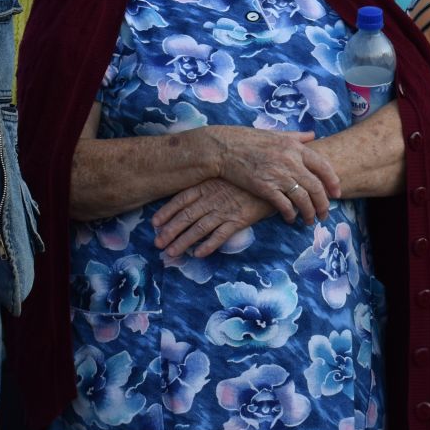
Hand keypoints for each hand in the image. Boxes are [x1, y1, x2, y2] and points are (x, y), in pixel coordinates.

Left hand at [152, 180, 278, 257]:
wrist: (274, 177)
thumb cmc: (249, 175)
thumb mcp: (226, 174)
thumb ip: (210, 184)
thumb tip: (195, 195)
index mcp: (207, 185)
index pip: (181, 199)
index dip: (167, 212)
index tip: (154, 223)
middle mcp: (212, 198)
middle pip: (186, 217)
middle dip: (169, 231)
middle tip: (157, 244)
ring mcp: (225, 209)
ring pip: (199, 229)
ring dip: (183, 242)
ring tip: (171, 253)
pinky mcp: (239, 220)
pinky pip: (220, 235)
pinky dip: (208, 246)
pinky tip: (198, 254)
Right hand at [200, 127, 338, 225]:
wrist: (224, 148)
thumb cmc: (249, 139)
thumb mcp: (276, 133)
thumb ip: (297, 136)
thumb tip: (313, 135)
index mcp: (295, 147)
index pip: (324, 166)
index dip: (333, 182)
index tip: (337, 193)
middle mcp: (290, 161)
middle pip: (316, 187)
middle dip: (324, 204)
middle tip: (325, 214)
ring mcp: (278, 175)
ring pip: (303, 199)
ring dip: (310, 213)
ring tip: (310, 221)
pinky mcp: (265, 188)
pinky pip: (285, 206)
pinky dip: (291, 214)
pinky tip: (291, 218)